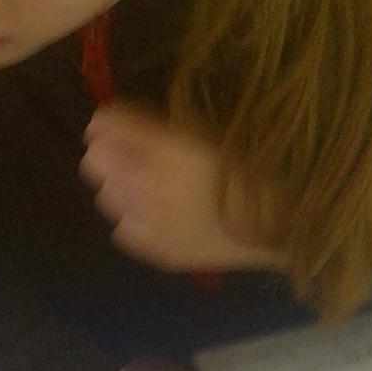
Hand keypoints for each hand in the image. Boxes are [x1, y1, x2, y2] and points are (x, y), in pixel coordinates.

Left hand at [81, 102, 283, 273]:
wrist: (275, 223)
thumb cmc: (248, 167)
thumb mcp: (200, 134)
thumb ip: (148, 127)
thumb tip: (104, 120)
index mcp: (163, 149)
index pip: (104, 130)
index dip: (104, 126)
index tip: (109, 125)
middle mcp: (147, 186)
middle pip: (96, 165)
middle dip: (107, 156)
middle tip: (128, 156)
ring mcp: (148, 223)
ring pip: (107, 198)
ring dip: (118, 187)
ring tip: (146, 186)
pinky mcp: (156, 250)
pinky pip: (124, 230)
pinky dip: (131, 220)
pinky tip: (155, 215)